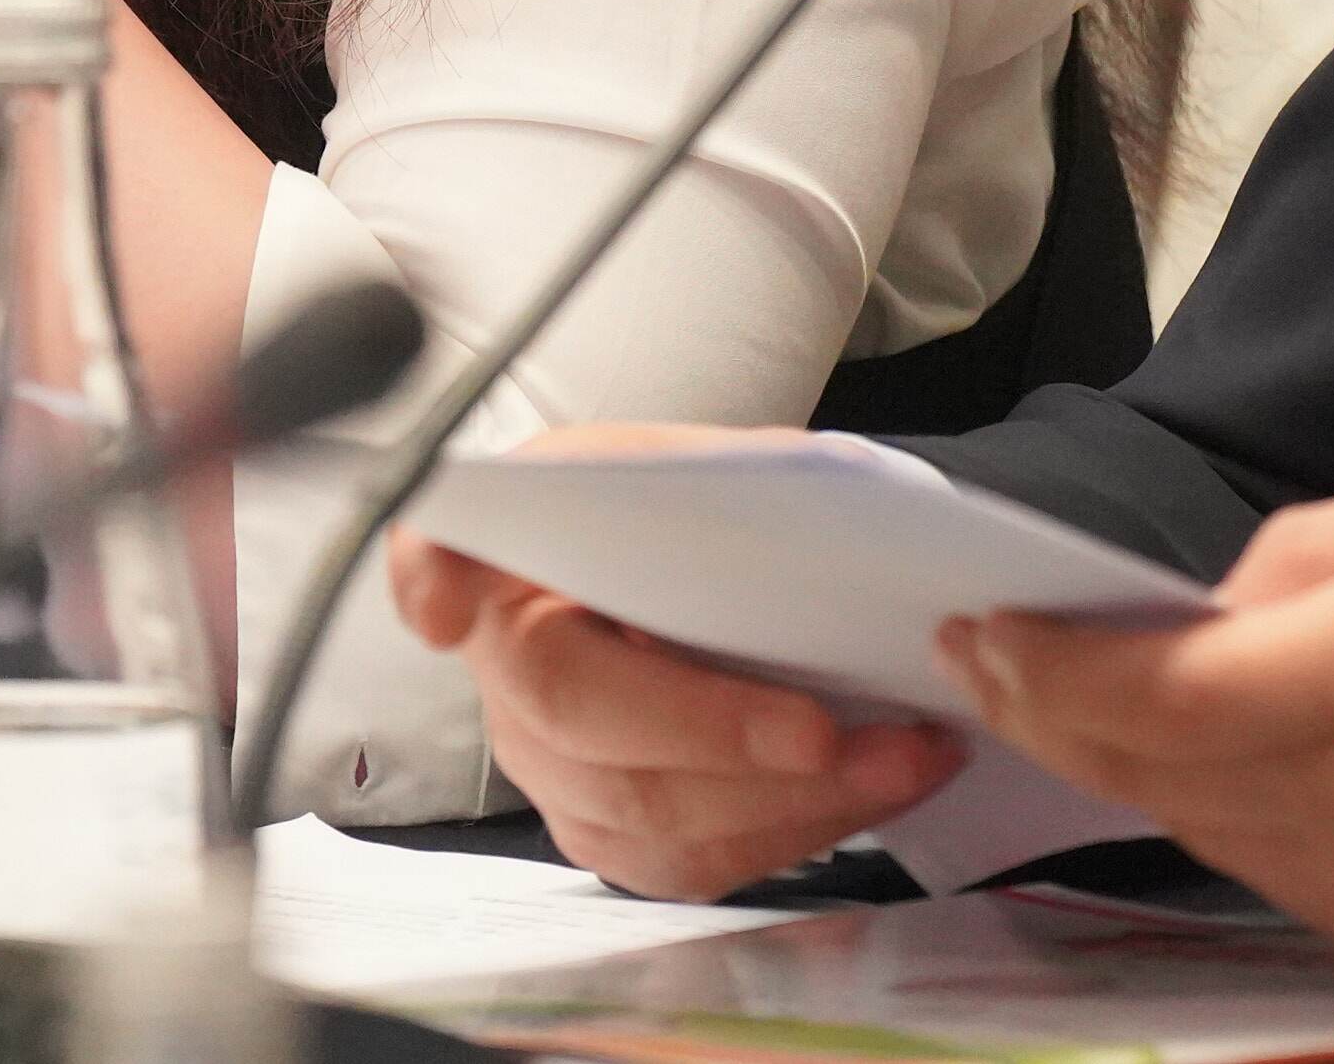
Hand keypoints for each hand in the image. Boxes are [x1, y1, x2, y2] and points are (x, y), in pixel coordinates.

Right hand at [392, 427, 968, 896]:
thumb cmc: (691, 524)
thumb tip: (815, 521)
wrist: (702, 582)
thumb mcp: (697, 469)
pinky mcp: (601, 832)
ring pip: (638, 812)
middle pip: (570, 710)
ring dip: (785, 798)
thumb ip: (724, 483)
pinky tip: (869, 789)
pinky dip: (792, 832)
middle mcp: (504, 664)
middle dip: (708, 730)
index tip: (441, 603)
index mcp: (512, 547)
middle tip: (824, 731)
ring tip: (901, 757)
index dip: (432, 578)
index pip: (435, 552)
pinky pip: (686, 863)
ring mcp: (543, 760)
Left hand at [942, 482, 1333, 980]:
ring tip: (1078, 701)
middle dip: (1051, 715)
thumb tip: (1208, 610)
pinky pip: (1281, 878)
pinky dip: (1227, 816)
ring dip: (1132, 768)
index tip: (974, 627)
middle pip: (1151, 773)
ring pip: (1204, 831)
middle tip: (985, 660)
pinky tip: (1214, 763)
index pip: (1146, 694)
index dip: (1042, 665)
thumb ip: (1306, 562)